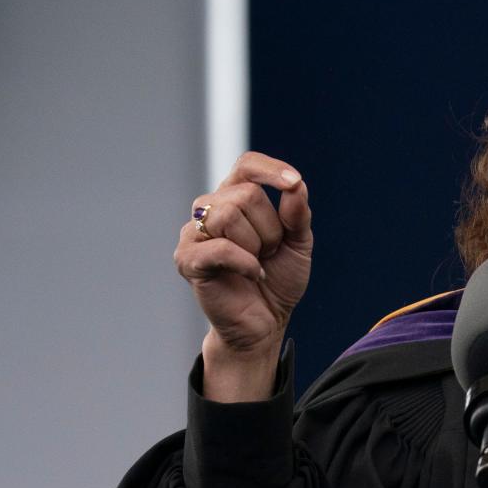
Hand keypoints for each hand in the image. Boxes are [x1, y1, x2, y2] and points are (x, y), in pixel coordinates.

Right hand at [173, 151, 312, 399]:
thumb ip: (297, 215)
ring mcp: (194, 233)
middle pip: (245, 194)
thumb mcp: (298, 245)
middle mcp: (210, 209)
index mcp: (235, 197)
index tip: (293, 182)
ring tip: (257, 263)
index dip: (270, 170)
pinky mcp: (188, 260)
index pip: (247, 166)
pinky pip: (220, 248)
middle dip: (270, 228)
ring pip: (229, 215)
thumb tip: (296, 185)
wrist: (265, 322)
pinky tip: (254, 273)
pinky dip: (246, 262)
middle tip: (268, 253)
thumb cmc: (277, 279)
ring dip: (257, 245)